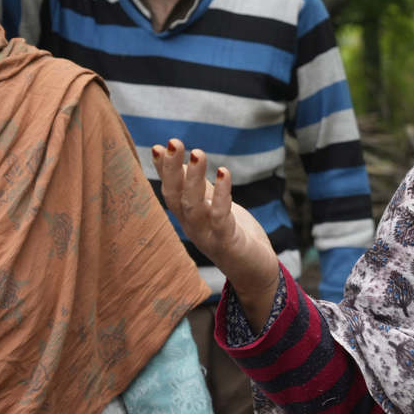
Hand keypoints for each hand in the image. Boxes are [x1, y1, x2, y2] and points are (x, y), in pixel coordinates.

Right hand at [153, 139, 279, 328]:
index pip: (171, 191)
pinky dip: (222, 194)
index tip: (159, 147)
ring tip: (197, 152)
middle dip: (172, 170)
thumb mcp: (214, 206)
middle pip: (176, 197)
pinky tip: (224, 172)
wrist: (255, 271)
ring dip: (194, 178)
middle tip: (174, 143)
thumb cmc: (235, 236)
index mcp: (188, 218)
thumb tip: (182, 161)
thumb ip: (200, 187)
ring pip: (194, 205)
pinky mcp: (227, 242)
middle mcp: (192, 227)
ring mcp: (208, 236)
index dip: (164, 171)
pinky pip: (220, 216)